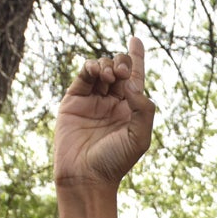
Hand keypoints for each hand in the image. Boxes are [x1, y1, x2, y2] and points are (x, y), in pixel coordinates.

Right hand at [53, 37, 154, 188]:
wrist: (86, 178)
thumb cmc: (115, 162)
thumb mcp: (140, 137)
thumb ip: (143, 108)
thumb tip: (128, 82)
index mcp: (131, 109)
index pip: (135, 78)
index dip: (136, 57)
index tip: (136, 39)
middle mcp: (112, 103)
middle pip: (118, 69)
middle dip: (122, 63)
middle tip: (120, 74)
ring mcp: (92, 102)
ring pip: (100, 70)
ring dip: (106, 65)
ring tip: (108, 76)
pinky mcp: (73, 103)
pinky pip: (82, 78)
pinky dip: (89, 68)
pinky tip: (96, 72)